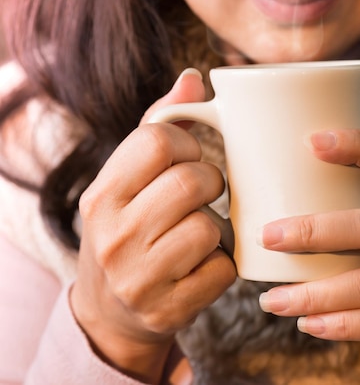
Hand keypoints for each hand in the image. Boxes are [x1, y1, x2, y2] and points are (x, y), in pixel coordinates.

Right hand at [71, 69, 235, 382]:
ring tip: (200, 233)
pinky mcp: (169, 309)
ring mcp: (139, 277)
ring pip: (210, 227)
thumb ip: (158, 128)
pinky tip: (203, 265)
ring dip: (218, 228)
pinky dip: (224, 264)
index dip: (187, 142)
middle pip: (191, 181)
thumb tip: (194, 80)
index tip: (189, 156)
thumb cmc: (128, 231)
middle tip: (202, 195)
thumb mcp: (126, 182)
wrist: (111, 313)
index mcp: (100, 195)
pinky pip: (224, 270)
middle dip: (210, 183)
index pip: (156, 140)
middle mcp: (113, 236)